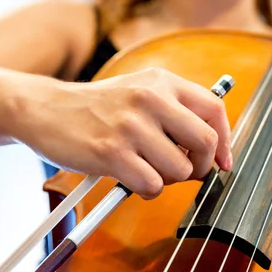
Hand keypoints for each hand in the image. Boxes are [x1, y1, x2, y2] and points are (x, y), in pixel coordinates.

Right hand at [17, 67, 232, 199]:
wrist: (45, 109)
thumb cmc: (97, 107)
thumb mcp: (139, 90)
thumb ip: (175, 111)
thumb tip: (213, 149)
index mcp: (161, 81)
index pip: (214, 109)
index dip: (226, 140)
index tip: (223, 161)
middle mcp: (150, 98)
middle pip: (205, 142)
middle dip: (201, 165)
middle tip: (185, 170)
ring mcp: (131, 126)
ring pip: (180, 170)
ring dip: (168, 179)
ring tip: (146, 168)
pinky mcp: (112, 152)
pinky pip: (153, 185)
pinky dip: (147, 189)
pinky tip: (131, 178)